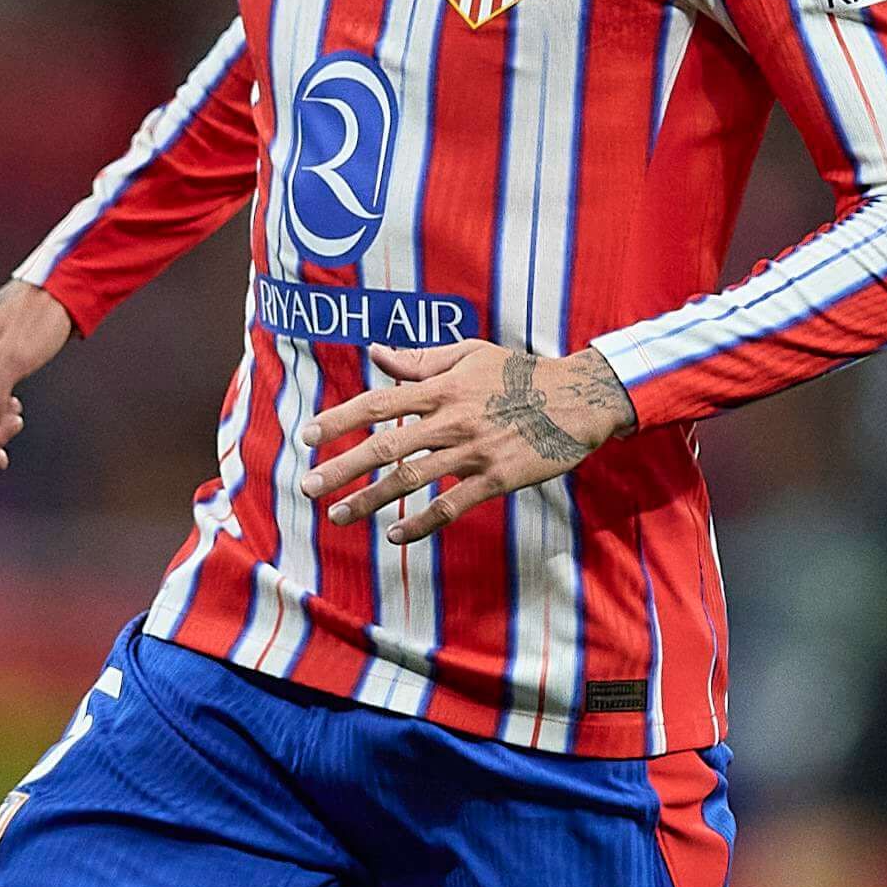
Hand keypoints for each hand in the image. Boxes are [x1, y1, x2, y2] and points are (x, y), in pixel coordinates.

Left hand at [309, 337, 635, 544]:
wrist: (579, 399)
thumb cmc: (520, 373)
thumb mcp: (470, 354)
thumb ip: (420, 359)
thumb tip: (376, 352)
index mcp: (442, 387)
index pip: (378, 403)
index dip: (339, 420)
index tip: (307, 436)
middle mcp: (451, 419)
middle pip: (385, 446)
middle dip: (342, 467)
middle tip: (308, 486)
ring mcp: (474, 451)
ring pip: (411, 478)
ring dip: (371, 499)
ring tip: (339, 514)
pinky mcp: (497, 478)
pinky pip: (452, 505)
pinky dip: (421, 522)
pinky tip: (396, 534)